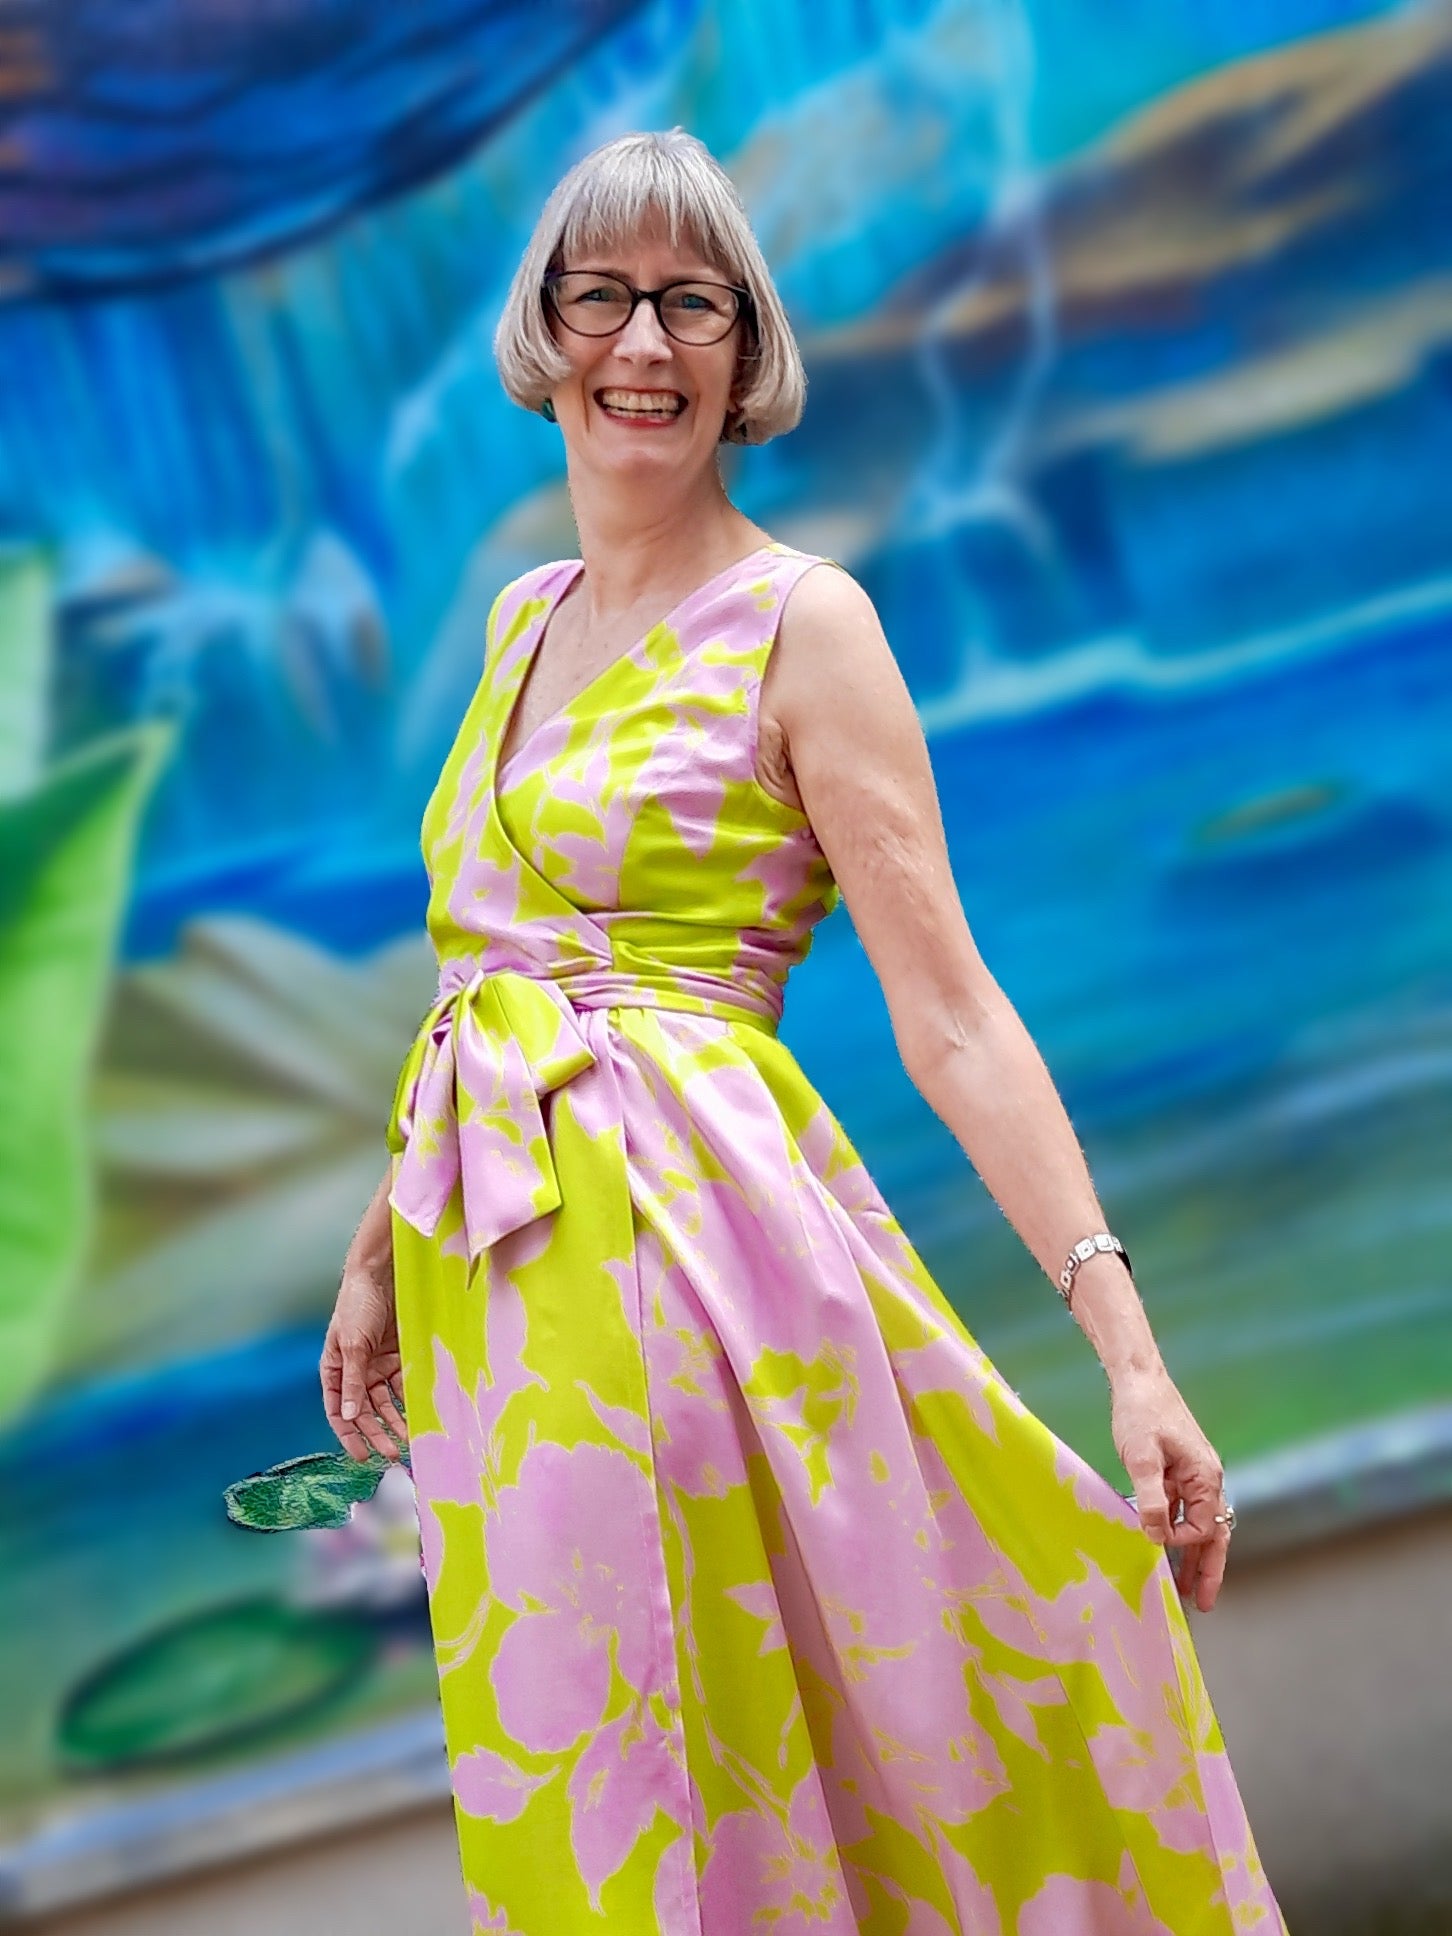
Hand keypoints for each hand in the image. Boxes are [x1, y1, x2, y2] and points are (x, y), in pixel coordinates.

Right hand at [320, 1252, 407, 1464]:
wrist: (381, 1273)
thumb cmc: (356, 1304)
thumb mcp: (352, 1344)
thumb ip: (352, 1380)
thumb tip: (349, 1415)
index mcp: (335, 1371)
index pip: (338, 1411)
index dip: (349, 1435)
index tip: (362, 1455)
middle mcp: (355, 1373)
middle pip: (365, 1411)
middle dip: (376, 1433)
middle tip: (391, 1453)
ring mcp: (377, 1366)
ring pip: (386, 1402)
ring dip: (395, 1420)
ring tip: (408, 1439)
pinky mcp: (398, 1357)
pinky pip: (403, 1385)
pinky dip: (409, 1400)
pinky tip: (419, 1414)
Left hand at [1109, 1365, 1231, 1613]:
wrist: (1138, 1378)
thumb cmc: (1141, 1414)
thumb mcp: (1141, 1457)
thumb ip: (1151, 1498)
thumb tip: (1156, 1535)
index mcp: (1205, 1477)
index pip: (1202, 1527)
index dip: (1179, 1541)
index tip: (1154, 1539)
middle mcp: (1207, 1478)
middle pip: (1214, 1533)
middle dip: (1209, 1569)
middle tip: (1204, 1604)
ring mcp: (1194, 1474)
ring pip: (1199, 1524)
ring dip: (1193, 1554)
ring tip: (1187, 1588)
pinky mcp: (1179, 1469)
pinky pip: (1183, 1508)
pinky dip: (1177, 1529)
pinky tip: (1163, 1545)